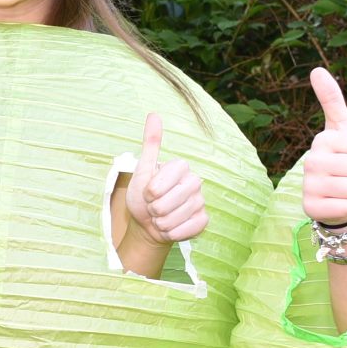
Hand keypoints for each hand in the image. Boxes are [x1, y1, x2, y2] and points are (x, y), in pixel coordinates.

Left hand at [117, 112, 208, 246]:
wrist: (148, 224)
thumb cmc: (143, 197)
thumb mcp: (142, 170)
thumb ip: (151, 144)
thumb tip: (154, 114)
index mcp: (181, 167)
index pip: (160, 184)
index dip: (150, 192)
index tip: (148, 192)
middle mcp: (195, 182)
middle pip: (166, 202)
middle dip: (154, 209)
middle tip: (154, 207)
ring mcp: (201, 202)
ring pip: (174, 218)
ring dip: (161, 223)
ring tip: (160, 217)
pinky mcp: (204, 220)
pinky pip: (186, 230)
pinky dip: (172, 233)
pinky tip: (171, 228)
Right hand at [299, 66, 346, 226]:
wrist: (330, 197)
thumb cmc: (342, 159)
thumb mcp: (342, 129)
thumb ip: (332, 100)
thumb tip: (316, 69)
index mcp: (323, 139)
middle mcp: (311, 160)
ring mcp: (308, 185)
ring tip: (346, 189)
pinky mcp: (310, 208)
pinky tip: (338, 203)